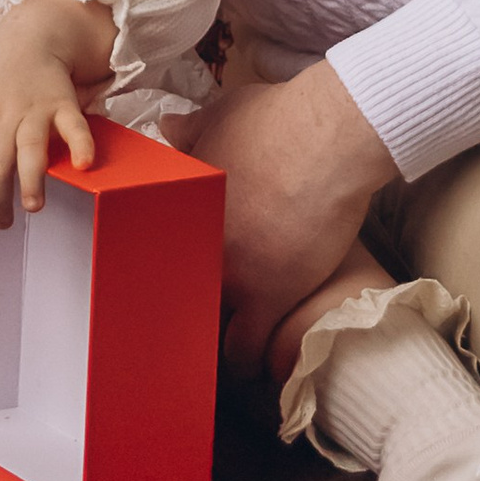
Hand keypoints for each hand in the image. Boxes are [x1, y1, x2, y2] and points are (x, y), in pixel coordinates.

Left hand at [0, 0, 105, 227]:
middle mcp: (2, 117)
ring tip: (33, 205)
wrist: (30, 35)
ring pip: (30, 150)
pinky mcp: (62, 105)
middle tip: (2, 220)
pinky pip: (74, 127)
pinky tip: (82, 165)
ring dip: (32, 180)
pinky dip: (80, 145)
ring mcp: (34, 112)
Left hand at [182, 56, 396, 377]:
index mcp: (179, 208)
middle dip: (183, 311)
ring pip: (206, 330)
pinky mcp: (267, 297)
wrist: (324, 138)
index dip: (165, 275)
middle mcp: (194, 246)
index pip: (154, 259)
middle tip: (198, 320)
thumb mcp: (222, 115)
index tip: (175, 283)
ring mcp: (228, 275)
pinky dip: (248, 360)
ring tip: (225, 350)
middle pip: (175, 297)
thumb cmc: (276, 118)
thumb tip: (169, 125)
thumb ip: (192, 129)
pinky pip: (244, 350)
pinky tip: (255, 365)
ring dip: (215, 341)